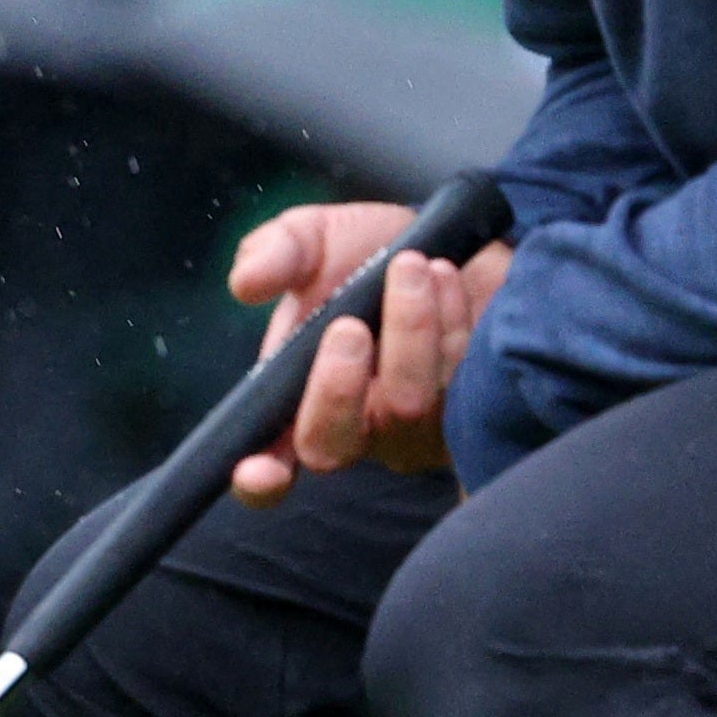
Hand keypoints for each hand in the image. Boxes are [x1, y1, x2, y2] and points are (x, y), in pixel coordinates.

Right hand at [220, 200, 513, 499]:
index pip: (268, 467)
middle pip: (333, 447)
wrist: (452, 236)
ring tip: (412, 264)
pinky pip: (462, 385)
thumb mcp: (313, 238)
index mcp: (297, 396)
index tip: (259, 470)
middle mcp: (354, 426)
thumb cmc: (367, 250)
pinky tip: (445, 277)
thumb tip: (245, 284)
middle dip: (336, 386)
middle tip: (349, 324)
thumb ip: (277, 253)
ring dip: (409, 328)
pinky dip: (451, 321)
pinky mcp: (471, 413)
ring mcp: (414, 428)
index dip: (259, 480)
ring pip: (408, 406)